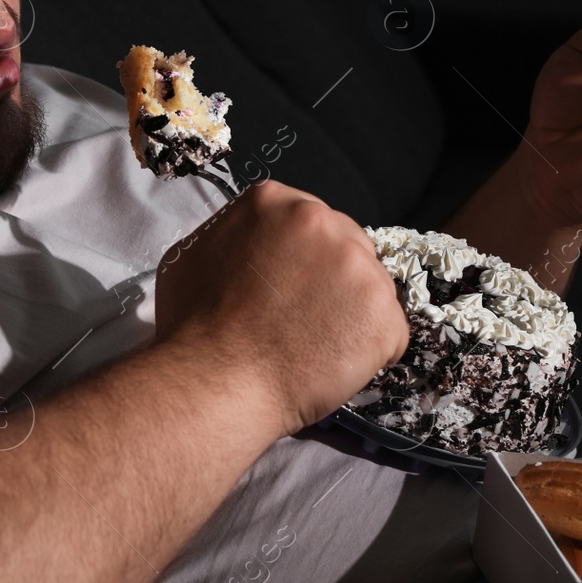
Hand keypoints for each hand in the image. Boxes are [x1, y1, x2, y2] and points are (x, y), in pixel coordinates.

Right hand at [154, 180, 409, 436]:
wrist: (216, 381)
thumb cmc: (193, 327)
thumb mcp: (193, 255)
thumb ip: (232, 236)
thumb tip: (248, 246)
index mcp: (274, 201)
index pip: (306, 222)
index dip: (299, 259)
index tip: (286, 287)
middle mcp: (320, 220)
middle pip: (345, 245)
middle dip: (330, 279)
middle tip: (301, 319)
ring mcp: (358, 266)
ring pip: (369, 287)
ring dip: (351, 313)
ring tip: (314, 345)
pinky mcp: (383, 313)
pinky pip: (389, 332)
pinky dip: (370, 351)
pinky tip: (334, 365)